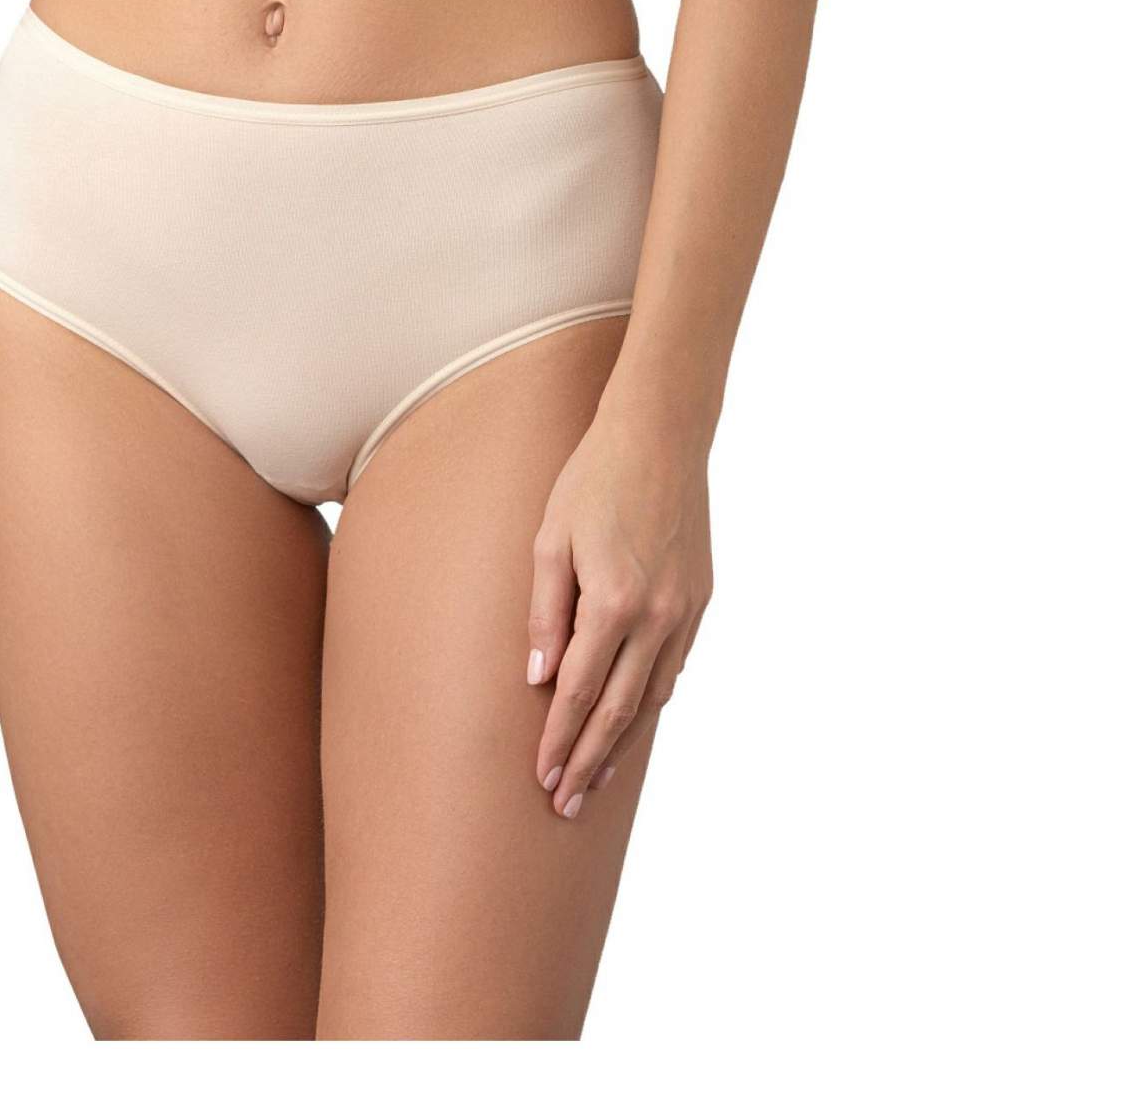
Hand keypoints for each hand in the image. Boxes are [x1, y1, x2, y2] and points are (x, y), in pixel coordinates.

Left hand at [526, 402, 712, 818]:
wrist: (661, 437)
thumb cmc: (593, 481)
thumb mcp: (549, 540)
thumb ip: (544, 614)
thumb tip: (539, 680)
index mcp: (614, 602)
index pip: (578, 692)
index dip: (558, 740)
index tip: (542, 777)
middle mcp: (658, 617)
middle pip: (619, 711)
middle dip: (589, 762)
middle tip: (566, 804)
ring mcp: (686, 612)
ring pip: (653, 698)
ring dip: (623, 743)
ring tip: (597, 780)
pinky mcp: (702, 601)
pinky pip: (674, 668)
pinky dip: (651, 702)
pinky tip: (632, 721)